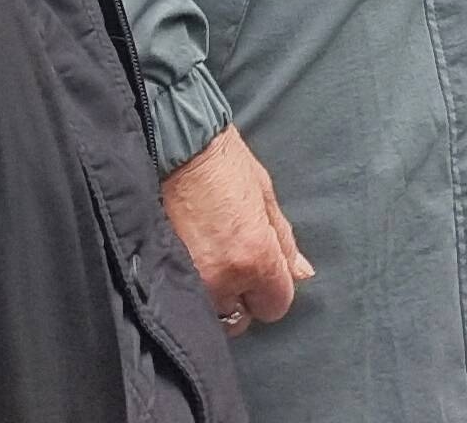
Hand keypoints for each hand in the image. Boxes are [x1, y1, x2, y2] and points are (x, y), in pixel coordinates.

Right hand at [162, 126, 310, 335]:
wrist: (175, 147)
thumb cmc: (225, 164)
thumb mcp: (265, 198)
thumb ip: (284, 243)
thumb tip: (302, 274)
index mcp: (256, 258)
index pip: (275, 307)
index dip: (273, 290)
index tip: (263, 271)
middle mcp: (223, 279)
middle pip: (241, 319)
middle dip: (242, 299)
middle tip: (235, 268)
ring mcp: (191, 281)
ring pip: (211, 315)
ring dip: (215, 298)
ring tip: (212, 264)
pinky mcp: (164, 274)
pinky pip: (186, 300)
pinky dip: (193, 289)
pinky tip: (193, 263)